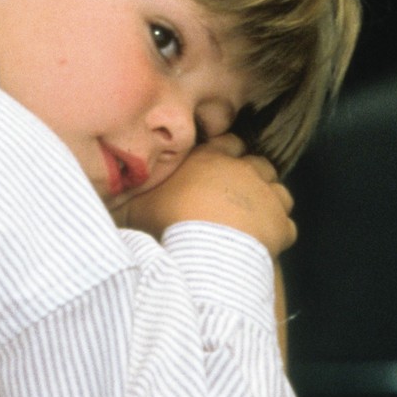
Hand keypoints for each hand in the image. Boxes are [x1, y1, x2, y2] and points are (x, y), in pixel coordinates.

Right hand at [120, 136, 295, 254]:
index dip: (227, 154)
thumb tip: (110, 195)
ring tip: (253, 222)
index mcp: (210, 159)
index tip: (221, 168)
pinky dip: (278, 233)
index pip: (229, 143)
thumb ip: (129, 198)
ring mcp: (266, 196)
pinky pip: (287, 225)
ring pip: (279, 192)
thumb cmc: (167, 223)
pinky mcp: (280, 224)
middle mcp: (243, 170)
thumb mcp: (137, 207)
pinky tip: (264, 245)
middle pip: (259, 164)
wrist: (201, 252)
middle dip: (252, 178)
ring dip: (269, 204)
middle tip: (237, 199)